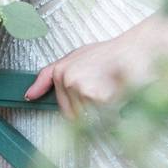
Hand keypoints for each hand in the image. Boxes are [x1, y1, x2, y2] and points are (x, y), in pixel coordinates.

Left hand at [24, 23, 161, 119]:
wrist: (138, 48)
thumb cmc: (112, 53)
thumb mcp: (76, 57)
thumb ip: (50, 75)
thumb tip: (29, 95)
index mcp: (60, 70)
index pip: (63, 107)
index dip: (79, 108)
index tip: (82, 109)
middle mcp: (67, 79)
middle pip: (75, 116)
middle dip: (92, 110)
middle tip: (106, 89)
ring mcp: (81, 88)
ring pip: (90, 118)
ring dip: (103, 112)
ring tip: (113, 89)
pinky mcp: (97, 97)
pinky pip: (104, 117)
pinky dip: (115, 111)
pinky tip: (119, 93)